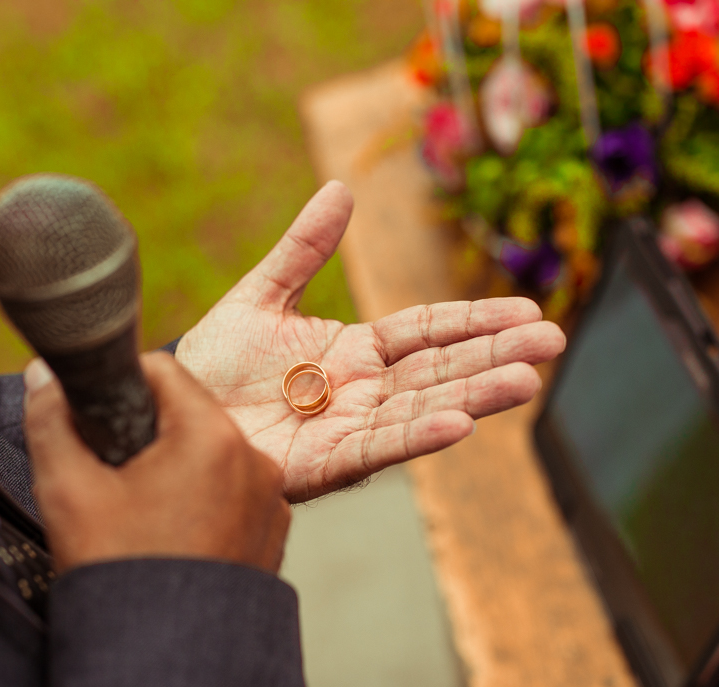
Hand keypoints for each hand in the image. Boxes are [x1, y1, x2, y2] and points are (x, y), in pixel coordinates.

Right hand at [23, 353, 291, 573]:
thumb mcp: (68, 492)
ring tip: (139, 516)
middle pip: (190, 414)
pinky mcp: (275, 535)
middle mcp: (257, 460)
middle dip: (148, 433)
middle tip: (110, 478)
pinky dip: (203, 504)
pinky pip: (234, 495)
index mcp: (212, 436)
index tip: (93, 420)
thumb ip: (50, 421)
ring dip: (176, 470)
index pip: (162, 371)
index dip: (118, 385)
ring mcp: (272, 500)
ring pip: (212, 457)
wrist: (161, 666)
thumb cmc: (116, 573)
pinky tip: (171, 538)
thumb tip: (42, 374)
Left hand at [177, 181, 566, 502]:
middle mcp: (363, 391)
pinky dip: (416, 437)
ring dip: (474, 396)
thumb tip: (340, 189)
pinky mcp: (323, 465)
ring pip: (422, 409)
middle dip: (496, 355)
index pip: (429, 331)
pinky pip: (377, 449)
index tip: (528, 309)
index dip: (475, 320)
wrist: (164, 413)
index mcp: (356, 351)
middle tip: (554, 340)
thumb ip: (303, 249)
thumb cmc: (214, 363)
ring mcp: (348, 429)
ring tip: (526, 382)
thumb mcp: (261, 296)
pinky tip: (458, 424)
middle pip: (440, 369)